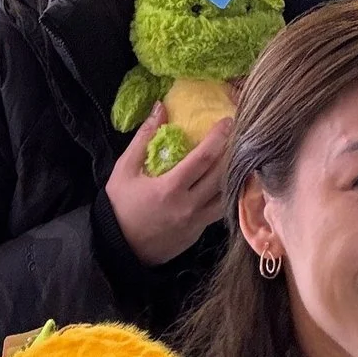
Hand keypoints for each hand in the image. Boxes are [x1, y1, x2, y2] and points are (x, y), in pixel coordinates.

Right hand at [107, 103, 234, 264]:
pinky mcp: (199, 233)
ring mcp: (197, 223)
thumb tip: (160, 108)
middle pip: (223, 176)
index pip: (205, 158)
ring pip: (227, 196)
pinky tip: (225, 182)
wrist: (118, 248)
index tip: (227, 121)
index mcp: (171, 188)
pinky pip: (219, 211)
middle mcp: (189, 206)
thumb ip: (144, 138)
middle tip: (238, 134)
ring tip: (236, 157)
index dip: (219, 137)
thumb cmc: (119, 206)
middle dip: (233, 152)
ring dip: (234, 175)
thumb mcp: (125, 169)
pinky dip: (225, 194)